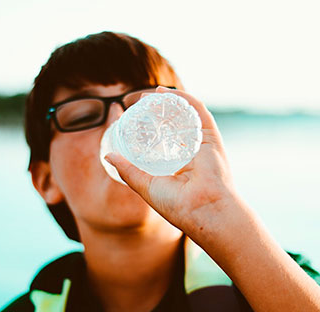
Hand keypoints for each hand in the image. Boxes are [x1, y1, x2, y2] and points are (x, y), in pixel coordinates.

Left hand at [105, 86, 236, 236]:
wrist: (204, 211)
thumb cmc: (178, 206)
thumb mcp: (146, 186)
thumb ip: (128, 171)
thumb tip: (108, 156)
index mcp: (181, 167)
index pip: (165, 141)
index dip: (151, 128)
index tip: (135, 119)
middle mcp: (193, 154)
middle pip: (176, 125)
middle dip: (160, 111)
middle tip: (141, 101)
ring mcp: (203, 144)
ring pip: (186, 115)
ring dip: (170, 101)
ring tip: (152, 93)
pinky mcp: (211, 137)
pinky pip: (198, 111)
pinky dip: (183, 98)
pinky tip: (166, 93)